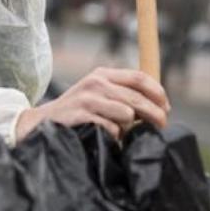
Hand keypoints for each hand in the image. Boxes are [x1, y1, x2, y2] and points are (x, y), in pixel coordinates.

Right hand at [15, 67, 169, 141]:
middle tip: (161, 126)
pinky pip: (111, 128)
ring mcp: (88, 98)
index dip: (158, 92)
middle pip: (137, 97)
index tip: (167, 108)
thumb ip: (122, 94)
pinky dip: (114, 136)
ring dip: (129, 128)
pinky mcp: (81, 114)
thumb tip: (157, 105)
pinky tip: (107, 137)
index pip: (140, 77)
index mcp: (103, 73)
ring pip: (126, 114)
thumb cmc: (78, 110)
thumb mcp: (99, 94)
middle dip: (155, 113)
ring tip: (121, 132)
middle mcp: (96, 82)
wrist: (42, 122)